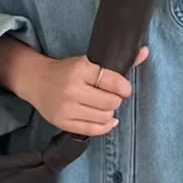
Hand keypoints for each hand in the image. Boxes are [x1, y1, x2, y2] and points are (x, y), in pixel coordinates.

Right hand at [0, 36, 149, 136]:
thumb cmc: (67, 71)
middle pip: (111, 103)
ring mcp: (66, 108)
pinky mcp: (63, 122)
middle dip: (116, 101)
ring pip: (104, 117)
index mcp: (80, 69)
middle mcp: (72, 89)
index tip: (123, 89)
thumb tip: (145, 52)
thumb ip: (118, 62)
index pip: (115, 82)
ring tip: (103, 107)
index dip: (124, 88)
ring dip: (109, 114)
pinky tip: (105, 120)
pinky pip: (93, 130)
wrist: (36, 81)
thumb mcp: (89, 62)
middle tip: (111, 97)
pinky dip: (104, 126)